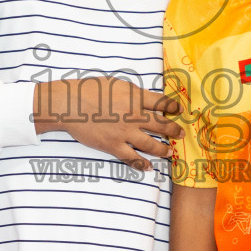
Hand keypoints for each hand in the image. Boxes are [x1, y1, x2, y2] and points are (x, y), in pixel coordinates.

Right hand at [33, 77, 181, 170]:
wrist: (70, 105)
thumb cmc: (89, 90)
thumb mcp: (116, 84)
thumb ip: (133, 93)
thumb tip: (146, 100)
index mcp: (135, 97)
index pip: (162, 103)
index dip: (173, 107)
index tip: (178, 110)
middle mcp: (134, 116)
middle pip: (162, 125)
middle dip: (174, 130)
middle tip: (180, 134)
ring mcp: (125, 133)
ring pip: (152, 145)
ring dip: (164, 149)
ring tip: (169, 151)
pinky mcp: (114, 146)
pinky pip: (133, 158)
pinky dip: (143, 164)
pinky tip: (149, 166)